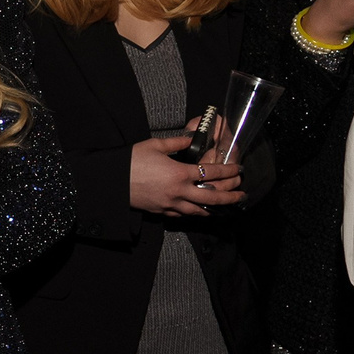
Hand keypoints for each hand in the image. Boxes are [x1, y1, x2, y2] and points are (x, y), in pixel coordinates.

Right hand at [128, 134, 243, 216]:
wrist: (111, 182)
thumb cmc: (130, 161)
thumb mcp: (154, 145)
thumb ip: (177, 142)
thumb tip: (192, 138)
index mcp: (180, 173)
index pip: (212, 172)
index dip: (229, 171)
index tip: (239, 169)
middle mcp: (179, 191)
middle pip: (213, 197)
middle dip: (231, 196)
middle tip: (242, 193)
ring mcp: (171, 204)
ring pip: (200, 210)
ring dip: (216, 208)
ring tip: (226, 206)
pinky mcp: (162, 211)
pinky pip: (184, 215)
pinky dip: (195, 213)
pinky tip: (200, 210)